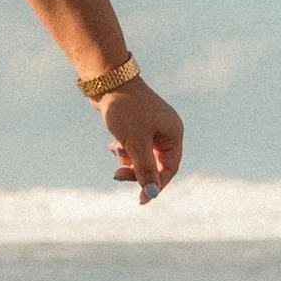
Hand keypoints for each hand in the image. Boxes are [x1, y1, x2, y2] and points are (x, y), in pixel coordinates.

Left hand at [99, 80, 181, 203]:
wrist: (107, 81)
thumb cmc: (125, 110)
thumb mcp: (135, 143)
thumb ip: (144, 169)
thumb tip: (151, 194)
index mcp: (174, 134)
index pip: (169, 169)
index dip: (156, 185)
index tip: (141, 200)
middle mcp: (166, 131)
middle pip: (156, 164)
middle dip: (137, 171)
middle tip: (117, 176)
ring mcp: (152, 127)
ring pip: (142, 156)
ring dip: (128, 159)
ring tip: (116, 150)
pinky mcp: (136, 124)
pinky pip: (133, 146)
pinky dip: (124, 149)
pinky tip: (114, 144)